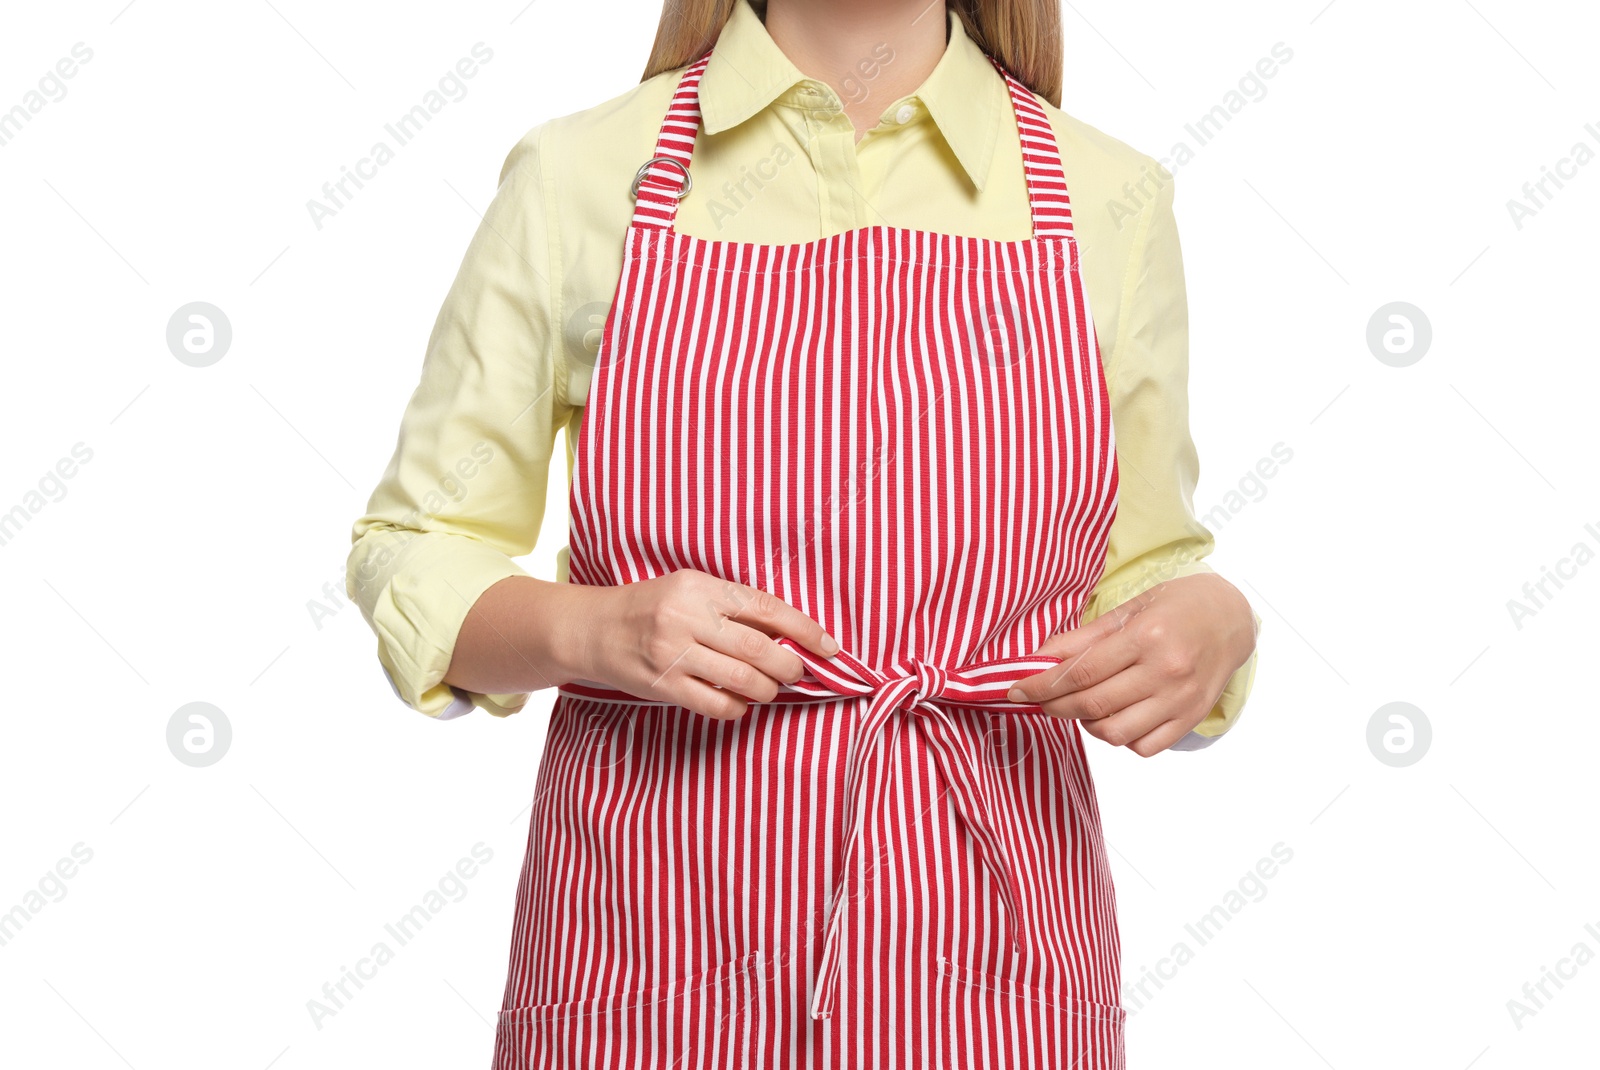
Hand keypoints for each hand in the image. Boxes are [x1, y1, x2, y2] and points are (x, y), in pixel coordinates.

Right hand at [574, 570, 839, 720]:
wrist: (593, 628)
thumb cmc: (650, 607)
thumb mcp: (690, 590)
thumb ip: (733, 607)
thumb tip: (789, 634)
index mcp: (699, 587)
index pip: (766, 608)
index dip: (805, 629)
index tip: (829, 647)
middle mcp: (686, 618)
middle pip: (758, 648)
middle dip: (789, 666)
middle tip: (798, 672)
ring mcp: (672, 654)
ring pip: (742, 680)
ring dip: (768, 689)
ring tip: (770, 688)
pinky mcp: (662, 686)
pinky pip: (717, 705)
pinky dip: (738, 708)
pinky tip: (739, 702)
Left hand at [1006, 573, 1256, 755]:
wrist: (1232, 618)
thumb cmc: (1176, 607)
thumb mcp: (1129, 609)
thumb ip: (1083, 637)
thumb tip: (1039, 658)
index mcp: (1146, 637)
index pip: (1080, 671)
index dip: (1041, 685)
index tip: (1015, 690)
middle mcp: (1166, 671)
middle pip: (1093, 705)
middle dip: (1054, 707)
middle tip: (1038, 700)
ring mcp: (1181, 700)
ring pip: (1115, 733)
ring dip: (1086, 724)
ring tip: (1081, 706)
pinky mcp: (1191, 719)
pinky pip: (1144, 747)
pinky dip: (1120, 739)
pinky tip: (1115, 717)